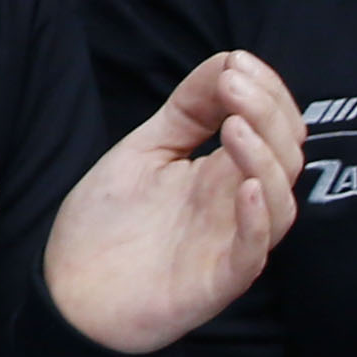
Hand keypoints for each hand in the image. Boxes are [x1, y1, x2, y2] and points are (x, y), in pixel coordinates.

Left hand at [45, 49, 305, 351]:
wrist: (69, 296)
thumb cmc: (108, 227)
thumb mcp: (144, 150)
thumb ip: (186, 111)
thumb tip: (227, 60)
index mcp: (226, 174)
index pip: (275, 129)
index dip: (268, 93)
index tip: (238, 62)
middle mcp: (238, 206)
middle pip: (286, 157)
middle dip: (268, 113)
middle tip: (234, 85)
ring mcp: (232, 242)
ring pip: (281, 201)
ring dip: (265, 158)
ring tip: (234, 126)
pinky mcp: (219, 280)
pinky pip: (255, 251)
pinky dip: (258, 219)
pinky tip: (246, 186)